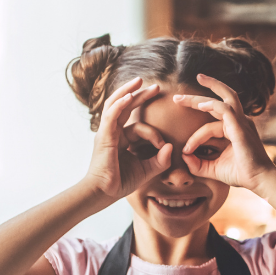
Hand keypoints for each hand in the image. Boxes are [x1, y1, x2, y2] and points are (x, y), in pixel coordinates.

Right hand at [83, 78, 172, 200]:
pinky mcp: (104, 135)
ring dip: (128, 91)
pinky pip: (112, 115)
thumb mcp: (146, 171)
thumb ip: (160, 160)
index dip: (154, 134)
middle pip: (125, 107)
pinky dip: (120, 104)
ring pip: (115, 104)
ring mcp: (107, 132)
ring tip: (139, 81)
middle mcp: (113, 132)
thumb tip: (171, 147)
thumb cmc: (121, 183)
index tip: (164, 145)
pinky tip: (130, 97)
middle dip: (140, 95)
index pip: (138, 126)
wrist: (103, 193)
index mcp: (121, 139)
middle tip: (156, 86)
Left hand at [174, 75, 275, 191]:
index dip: (194, 138)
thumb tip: (183, 155)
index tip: (185, 151)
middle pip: (217, 101)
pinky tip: (200, 105)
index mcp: (233, 129)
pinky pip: (225, 109)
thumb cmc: (240, 174)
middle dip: (195, 98)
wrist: (258, 181)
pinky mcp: (240, 126)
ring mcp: (241, 122)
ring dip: (201, 96)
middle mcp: (238, 122)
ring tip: (181, 97)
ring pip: (222, 99)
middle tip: (176, 97)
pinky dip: (212, 105)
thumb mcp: (213, 168)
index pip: (209, 125)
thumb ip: (197, 163)